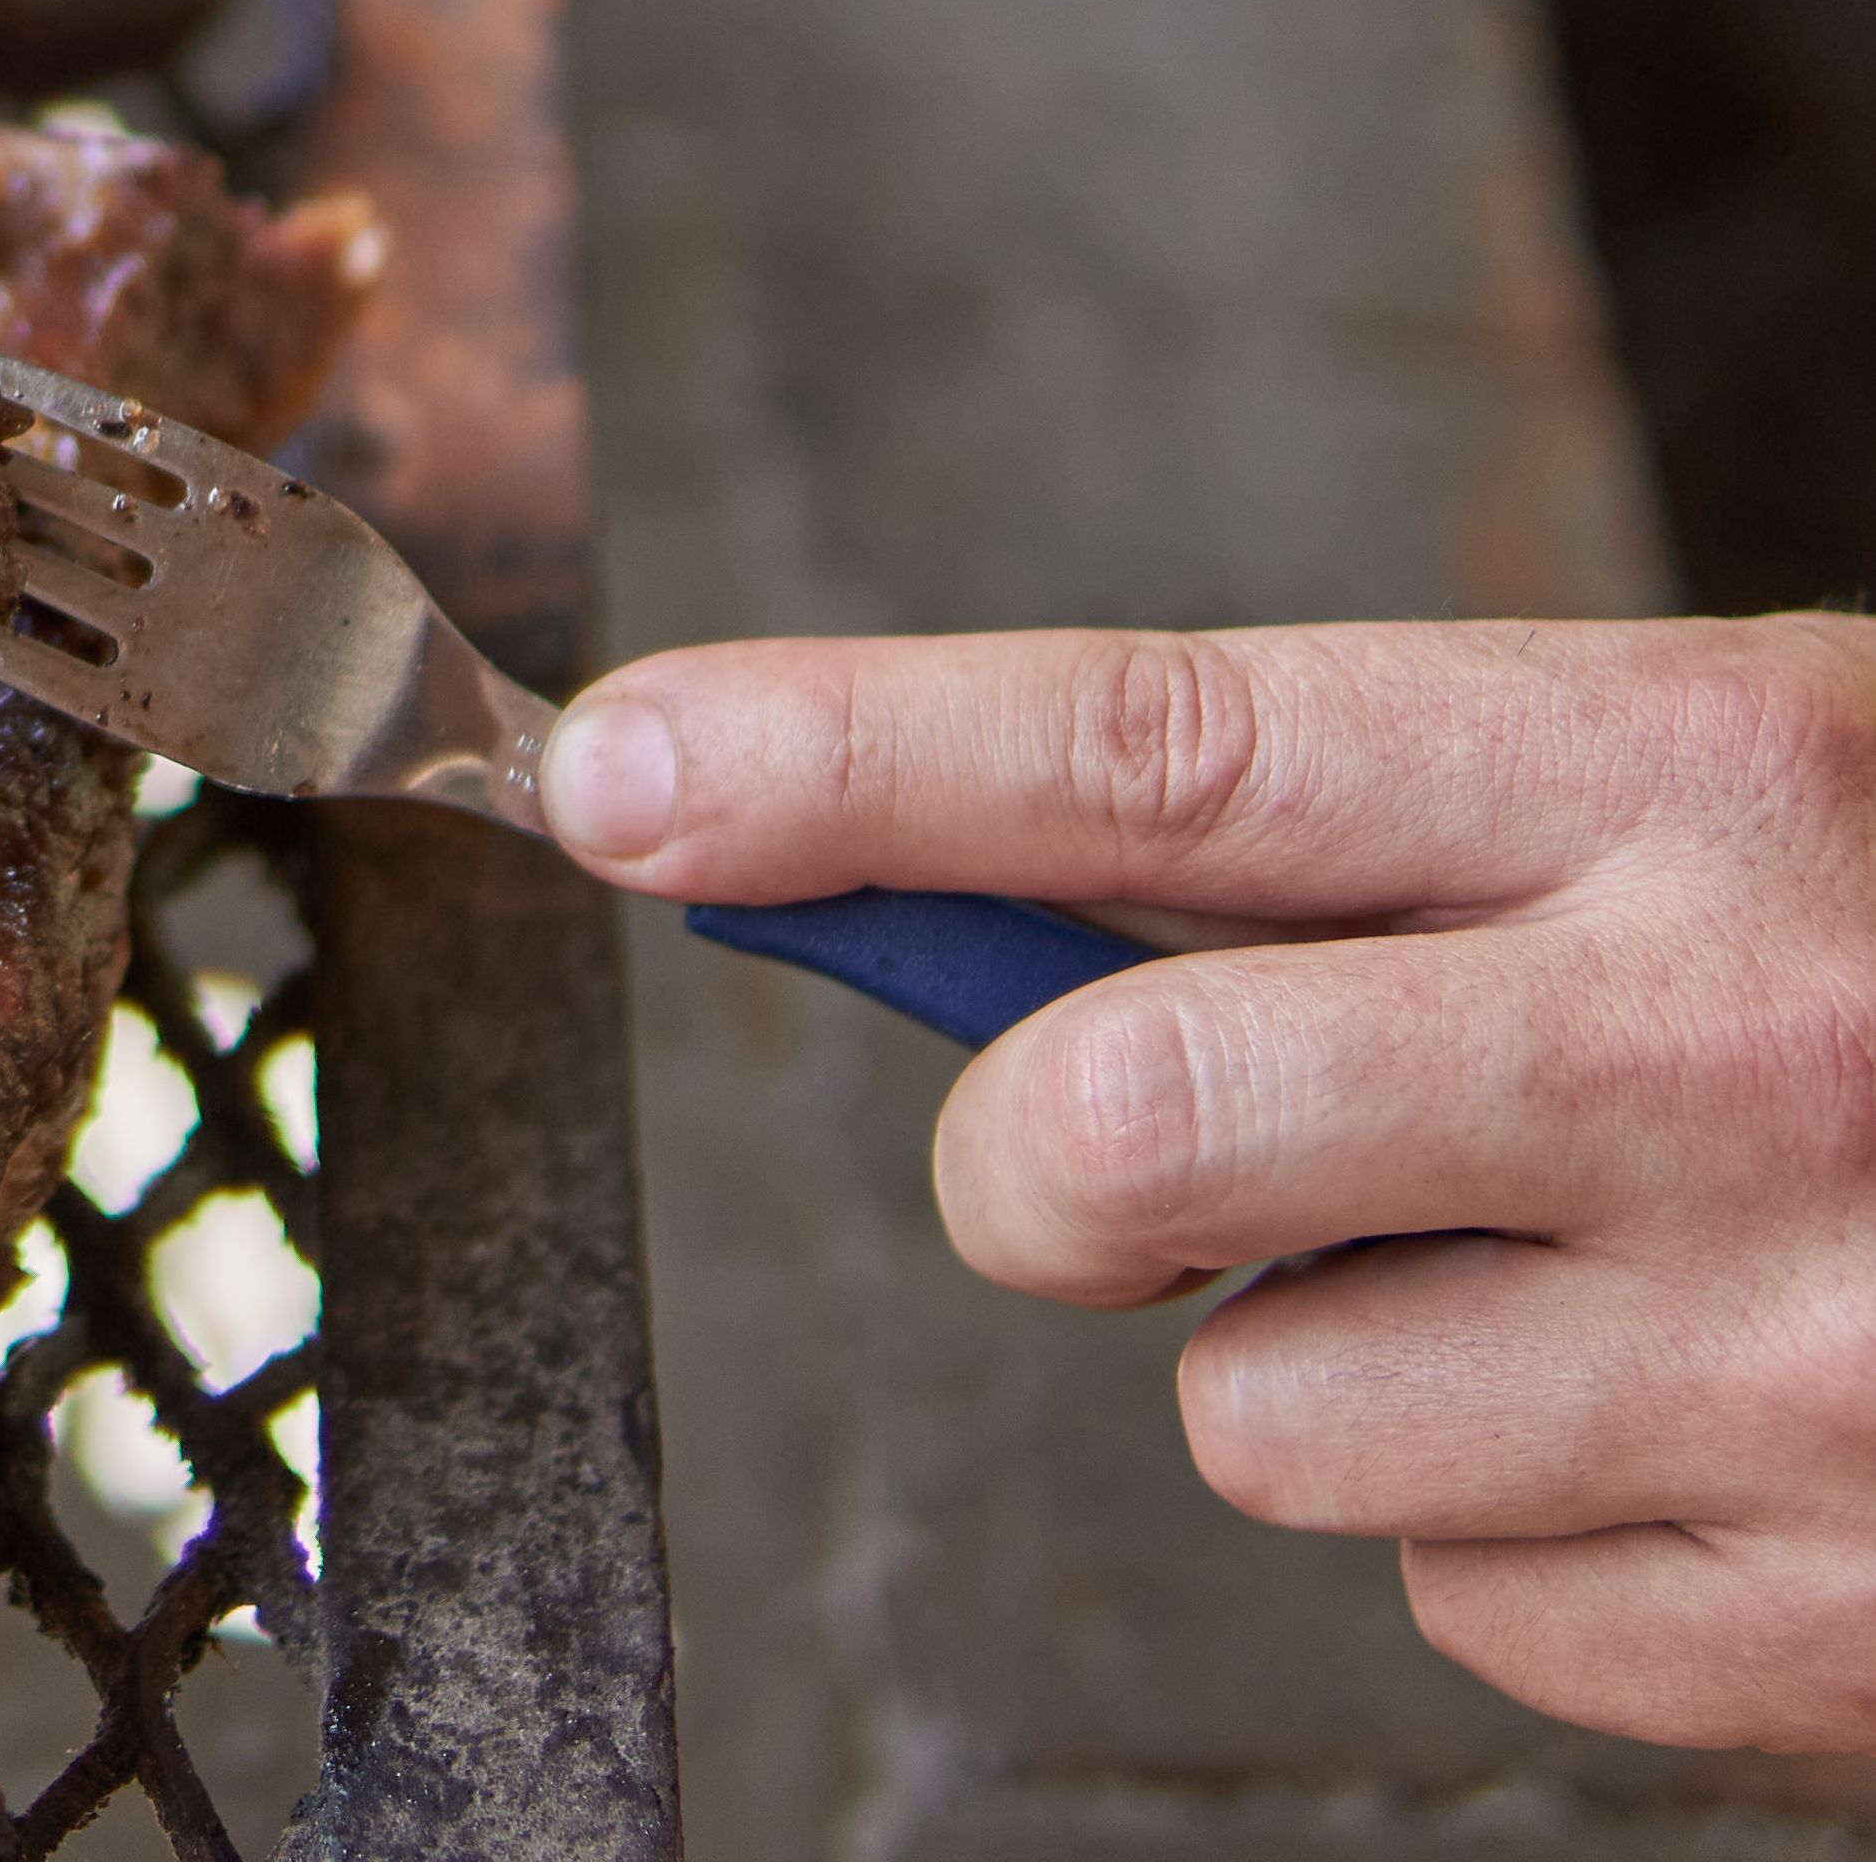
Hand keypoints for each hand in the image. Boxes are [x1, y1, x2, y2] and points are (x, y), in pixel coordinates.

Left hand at [542, 615, 1875, 1751]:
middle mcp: (1737, 1056)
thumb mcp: (1738, 795)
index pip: (1157, 752)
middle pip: (1112, 1131)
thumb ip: (1365, 847)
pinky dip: (1538, 1529)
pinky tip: (1725, 1434)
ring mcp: (1795, 1365)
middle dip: (1040, 1166)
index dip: (845, 759)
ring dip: (1349, 1359)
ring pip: (1256, 1409)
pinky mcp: (1827, 1624)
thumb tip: (923, 898)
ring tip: (1601, 1281)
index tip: (621, 772)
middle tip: (1129, 1155)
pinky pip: (1454, 1594)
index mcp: (1702, 779)